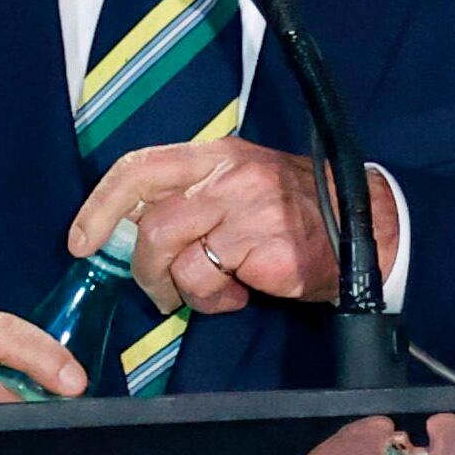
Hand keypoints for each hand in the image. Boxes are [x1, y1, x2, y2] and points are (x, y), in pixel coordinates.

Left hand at [69, 136, 401, 316]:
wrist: (372, 230)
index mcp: (218, 155)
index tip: (83, 241)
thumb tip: (138, 232)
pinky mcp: (261, 247)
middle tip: (159, 290)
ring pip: (172, 254)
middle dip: (142, 267)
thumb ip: (195, 198)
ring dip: (177, 287)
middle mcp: (228, 176)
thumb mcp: (244, 187)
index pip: (140, 167)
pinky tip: (240, 295)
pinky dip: (213, 299)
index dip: (101, 205)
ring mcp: (245, 210)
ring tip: (205, 295)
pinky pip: (207, 281)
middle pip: (151, 223)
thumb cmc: (302, 213)